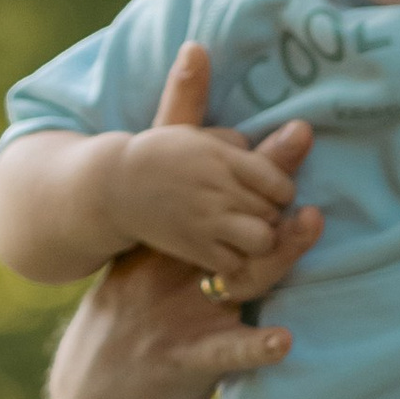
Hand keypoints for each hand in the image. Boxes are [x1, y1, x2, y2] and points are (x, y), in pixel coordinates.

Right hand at [47, 42, 319, 398]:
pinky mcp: (181, 362)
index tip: (294, 129)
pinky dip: (252, 347)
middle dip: (267, 186)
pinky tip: (284, 341)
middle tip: (302, 145)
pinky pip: (223, 352)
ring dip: (276, 252)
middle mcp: (169, 270)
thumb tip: (201, 109)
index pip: (213, 193)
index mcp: (165, 243)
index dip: (253, 161)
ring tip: (311, 224)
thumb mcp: (149, 264)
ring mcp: (175, 315)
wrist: (92, 398)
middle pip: (227, 220)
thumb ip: (182, 207)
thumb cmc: (133, 319)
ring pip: (235, 277)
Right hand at [116, 119, 308, 284]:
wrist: (116, 186)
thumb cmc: (161, 156)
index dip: (282, 191)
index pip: (277, 181)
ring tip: (246, 235)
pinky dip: (234, 261)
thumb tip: (262, 157)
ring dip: (260, 240)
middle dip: (272, 215)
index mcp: (222, 158)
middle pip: (273, 212)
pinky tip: (225, 251)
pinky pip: (233, 264)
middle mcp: (218, 190)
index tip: (273, 193)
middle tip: (257, 215)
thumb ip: (233, 141)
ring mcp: (207, 222)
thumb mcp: (196, 134)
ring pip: (261, 240)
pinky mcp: (194, 248)